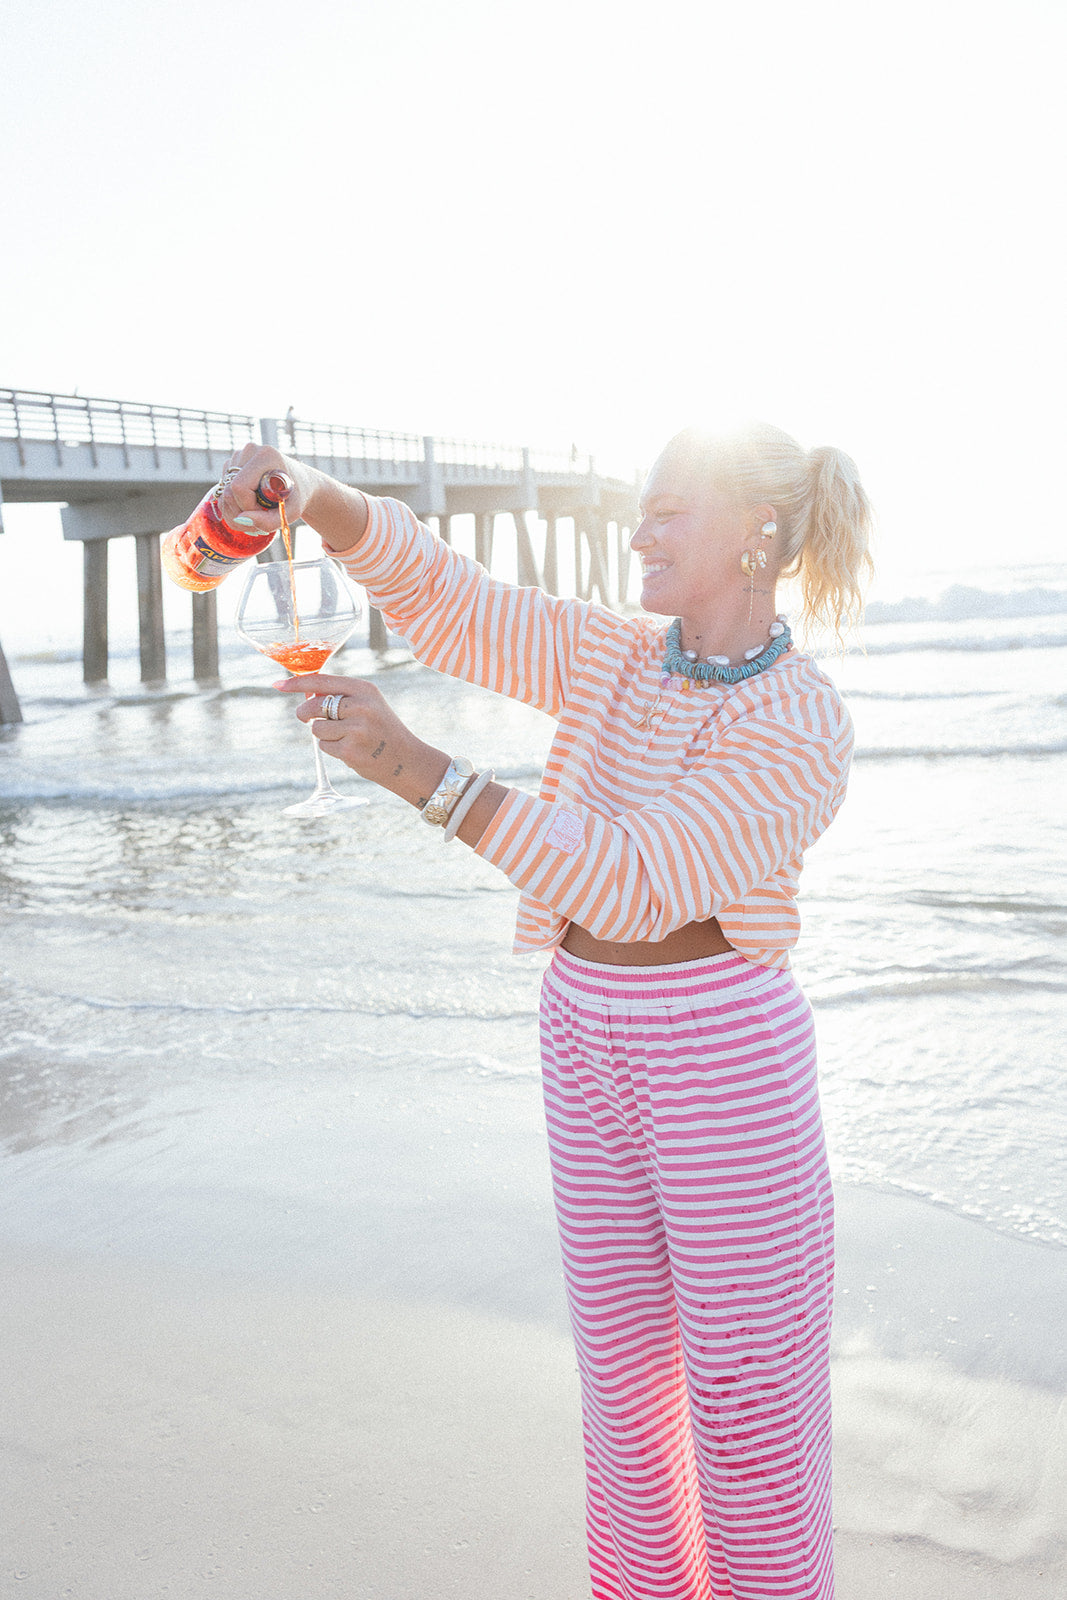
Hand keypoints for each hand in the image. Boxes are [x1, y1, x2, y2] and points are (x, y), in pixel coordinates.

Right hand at [216, 443, 312, 536]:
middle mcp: (249, 451)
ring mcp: (238, 456)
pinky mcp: (232, 464)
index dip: (248, 506)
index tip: (264, 513)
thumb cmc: (297, 497)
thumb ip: (269, 521)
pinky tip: (250, 508)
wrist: (300, 483)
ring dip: (238, 512)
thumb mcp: (291, 512)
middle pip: (229, 490)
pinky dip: (234, 506)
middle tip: (261, 520)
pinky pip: (223, 491)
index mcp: (266, 456)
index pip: (240, 486)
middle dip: (242, 512)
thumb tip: (241, 519)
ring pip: (223, 492)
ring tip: (258, 514)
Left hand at [275, 673, 449, 808]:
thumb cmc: (382, 730)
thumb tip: (305, 694)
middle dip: (305, 714)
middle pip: (314, 705)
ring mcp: (356, 729)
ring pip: (316, 728)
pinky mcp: (350, 750)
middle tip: (307, 718)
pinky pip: (323, 746)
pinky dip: (330, 749)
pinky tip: (349, 750)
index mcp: (364, 689)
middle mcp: (361, 706)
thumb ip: (340, 696)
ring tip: (343, 738)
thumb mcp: (368, 704)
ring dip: (322, 735)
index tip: (279, 684)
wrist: (406, 760)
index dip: (297, 683)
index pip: (322, 680)